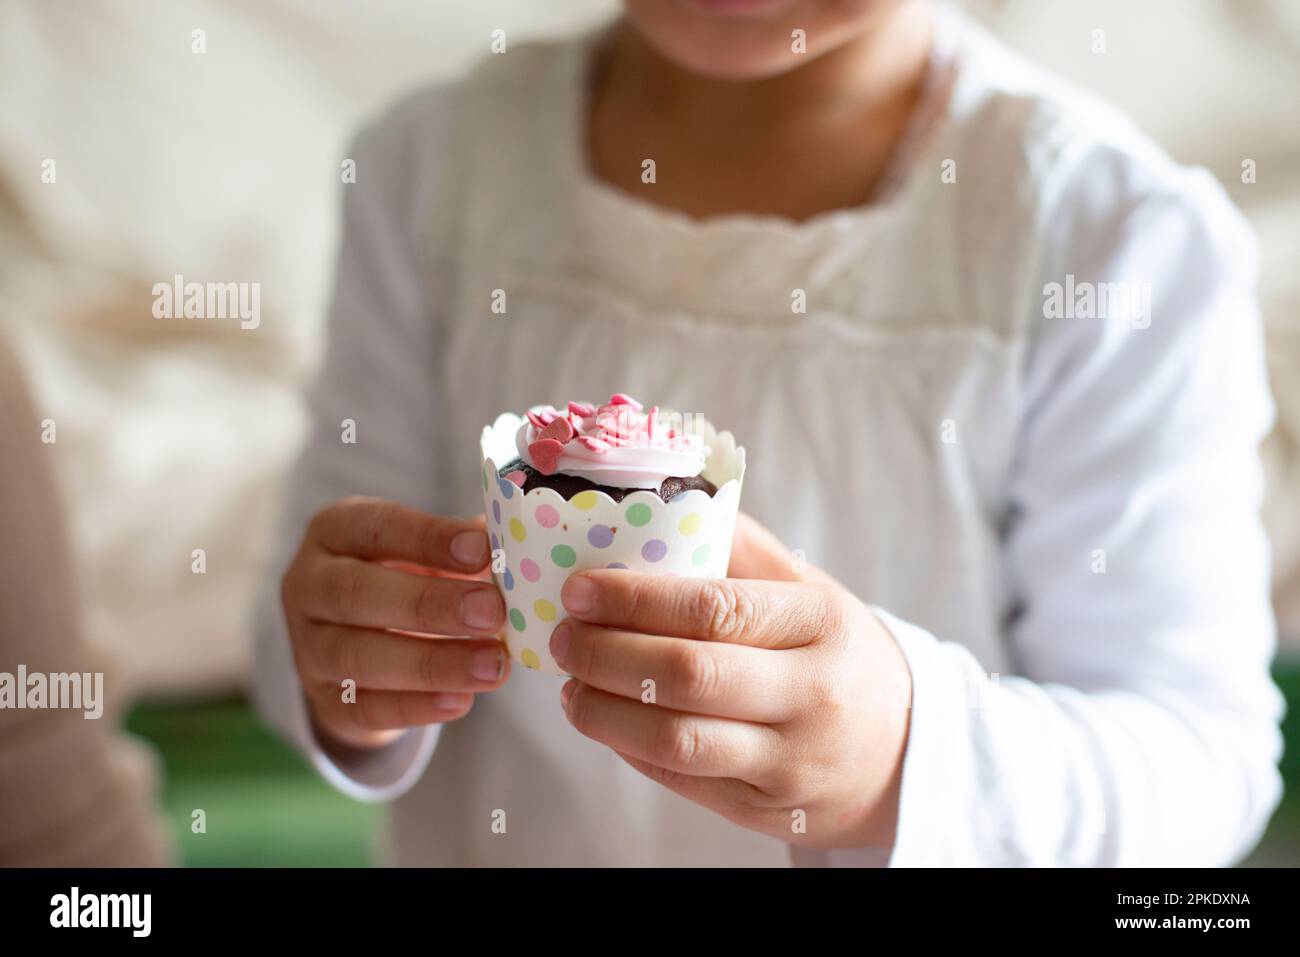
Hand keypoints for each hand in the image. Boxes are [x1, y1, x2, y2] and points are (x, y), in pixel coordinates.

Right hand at [281, 496, 510, 752]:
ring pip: (356, 656)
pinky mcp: (324, 702)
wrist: (359, 645)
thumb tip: (518, 544)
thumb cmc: (406, 579)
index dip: (427, 538)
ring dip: (432, 663)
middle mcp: (308, 585)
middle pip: (355, 592)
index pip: (373, 527)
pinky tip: (462, 700)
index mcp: (334, 531)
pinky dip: (416, 706)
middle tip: (493, 612)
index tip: (482, 550)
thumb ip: (465, 548)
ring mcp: (308, 648)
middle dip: (429, 604)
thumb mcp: (426, 552)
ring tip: (493, 664)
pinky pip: (364, 708)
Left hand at [548, 512, 910, 848]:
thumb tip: (665, 496)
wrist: (900, 750)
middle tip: (562, 636)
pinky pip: (682, 780)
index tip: (580, 590)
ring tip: (569, 685)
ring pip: (677, 741)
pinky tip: (604, 719)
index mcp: (819, 623)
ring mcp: (789, 761)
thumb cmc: (838, 654)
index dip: (636, 600)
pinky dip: (628, 749)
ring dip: (605, 712)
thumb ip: (743, 549)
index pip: (717, 608)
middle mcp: (810, 695)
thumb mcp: (812, 591)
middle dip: (606, 654)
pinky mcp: (764, 808)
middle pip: (688, 676)